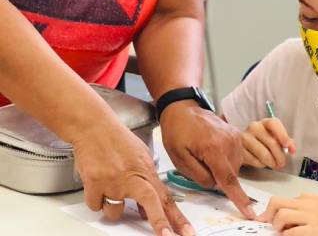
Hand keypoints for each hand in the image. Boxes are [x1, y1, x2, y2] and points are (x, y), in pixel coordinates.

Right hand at [72, 118, 192, 235]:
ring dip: (114, 208)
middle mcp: (133, 178)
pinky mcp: (94, 184)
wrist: (95, 128)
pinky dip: (96, 200)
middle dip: (160, 224)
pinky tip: (97, 184)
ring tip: (111, 188)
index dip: (177, 218)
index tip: (186, 231)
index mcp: (147, 173)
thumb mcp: (141, 159)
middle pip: (151, 205)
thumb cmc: (118, 141)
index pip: (167, 200)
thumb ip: (146, 183)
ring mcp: (114, 182)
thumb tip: (147, 209)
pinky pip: (96, 206)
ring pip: (115, 213)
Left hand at [159, 102, 254, 218]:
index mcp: (213, 149)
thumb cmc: (177, 133)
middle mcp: (229, 142)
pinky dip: (225, 159)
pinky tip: (212, 150)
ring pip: (234, 166)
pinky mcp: (237, 134)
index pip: (228, 179)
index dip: (239, 198)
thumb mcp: (179, 159)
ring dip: (222, 168)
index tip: (250, 212)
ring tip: (204, 154)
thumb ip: (199, 175)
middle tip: (199, 164)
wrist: (184, 109)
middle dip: (218, 177)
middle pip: (230, 174)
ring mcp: (235, 137)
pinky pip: (235, 156)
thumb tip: (215, 185)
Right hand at [241, 118, 296, 168]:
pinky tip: (262, 163)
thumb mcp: (275, 137)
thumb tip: (292, 148)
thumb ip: (285, 141)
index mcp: (265, 122)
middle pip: (271, 142)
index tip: (288, 146)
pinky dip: (261, 164)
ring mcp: (244, 138)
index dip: (283, 135)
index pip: (274, 124)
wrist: (244, 145)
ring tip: (274, 165)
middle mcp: (254, 127)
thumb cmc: (263, 141)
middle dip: (279, 156)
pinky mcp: (238, 150)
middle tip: (282, 163)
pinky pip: (254, 160)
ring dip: (271, 162)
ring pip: (263, 153)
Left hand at [258, 194, 317, 235]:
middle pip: (276, 203)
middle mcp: (307, 205)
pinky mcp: (316, 231)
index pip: (281, 200)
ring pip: (281, 216)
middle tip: (273, 226)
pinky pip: (293, 233)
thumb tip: (292, 213)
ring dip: (277, 226)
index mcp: (308, 198)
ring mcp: (311, 218)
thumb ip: (308, 205)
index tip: (265, 220)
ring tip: (284, 233)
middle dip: (269, 216)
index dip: (270, 212)